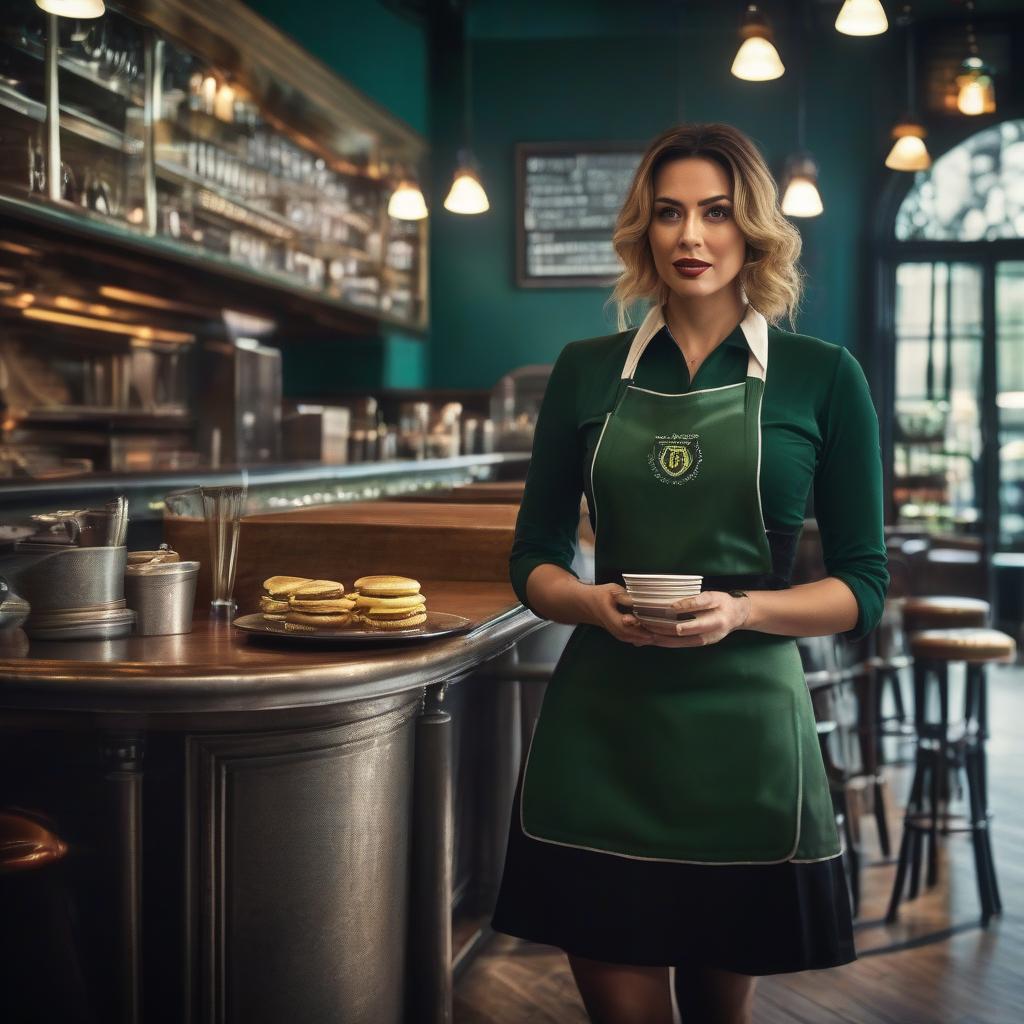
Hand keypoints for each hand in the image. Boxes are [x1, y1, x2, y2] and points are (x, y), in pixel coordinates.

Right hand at [583, 583, 658, 646]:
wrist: (587, 606)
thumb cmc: (601, 595)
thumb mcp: (612, 591)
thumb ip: (625, 596)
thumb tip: (640, 599)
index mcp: (610, 616)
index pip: (624, 624)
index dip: (638, 627)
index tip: (653, 626)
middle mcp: (614, 629)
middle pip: (632, 635)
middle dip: (648, 635)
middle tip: (665, 633)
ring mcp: (617, 634)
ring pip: (633, 639)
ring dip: (647, 638)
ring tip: (664, 636)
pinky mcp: (620, 635)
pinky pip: (633, 639)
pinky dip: (644, 638)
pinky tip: (656, 637)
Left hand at [635, 590, 750, 646]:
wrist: (736, 617)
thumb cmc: (722, 603)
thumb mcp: (712, 596)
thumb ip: (696, 600)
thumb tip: (673, 605)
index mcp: (716, 613)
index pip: (699, 607)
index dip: (684, 606)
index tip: (667, 606)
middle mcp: (711, 628)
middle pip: (684, 628)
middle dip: (662, 626)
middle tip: (644, 620)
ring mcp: (705, 639)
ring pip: (679, 640)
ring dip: (660, 636)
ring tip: (643, 631)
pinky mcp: (700, 644)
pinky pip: (679, 645)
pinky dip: (664, 642)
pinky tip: (651, 639)